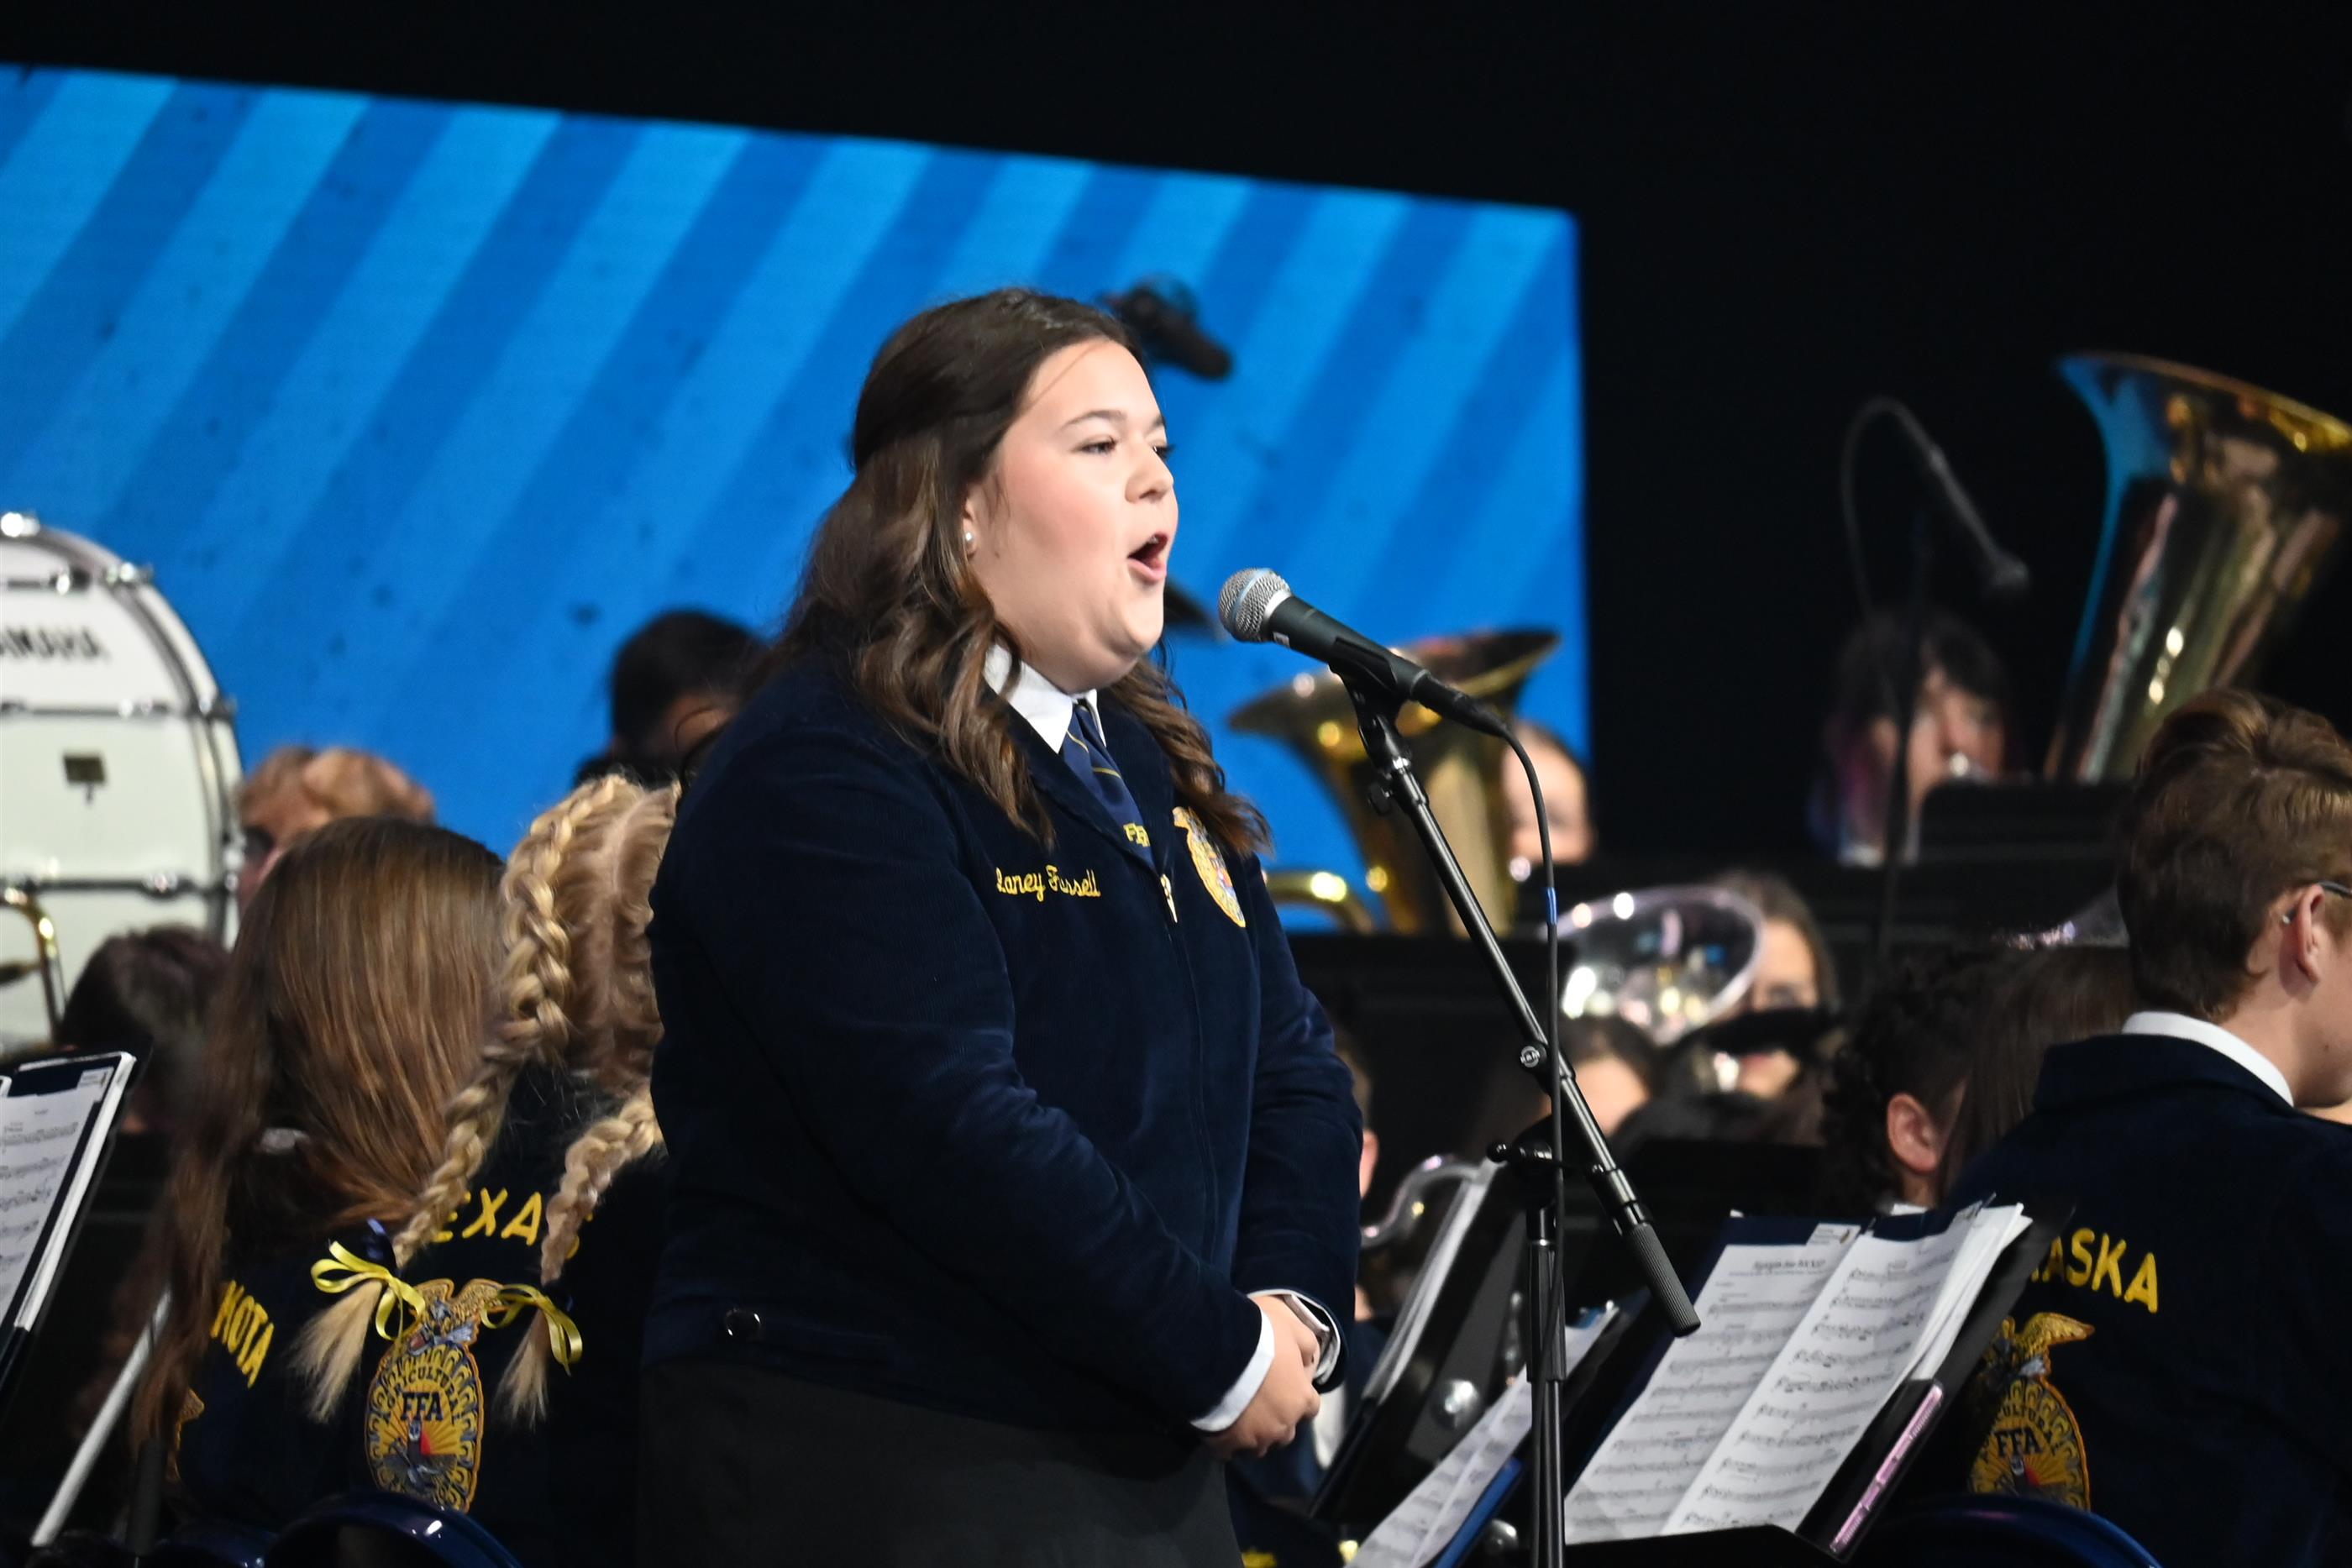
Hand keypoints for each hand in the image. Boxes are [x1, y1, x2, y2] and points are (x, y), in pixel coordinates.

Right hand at [1204, 1300, 1321, 1458]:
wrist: (1217, 1354)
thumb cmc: (1260, 1340)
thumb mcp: (1293, 1330)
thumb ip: (1306, 1347)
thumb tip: (1309, 1362)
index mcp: (1301, 1400)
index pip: (1311, 1407)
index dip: (1299, 1397)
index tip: (1286, 1389)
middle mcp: (1282, 1426)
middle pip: (1285, 1432)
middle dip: (1276, 1421)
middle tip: (1259, 1402)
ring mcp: (1254, 1440)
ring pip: (1259, 1446)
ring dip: (1253, 1435)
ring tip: (1237, 1416)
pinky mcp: (1227, 1446)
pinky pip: (1229, 1451)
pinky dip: (1226, 1441)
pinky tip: (1217, 1425)